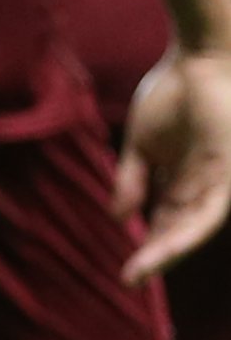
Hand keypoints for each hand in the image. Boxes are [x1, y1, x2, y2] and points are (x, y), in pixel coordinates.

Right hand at [116, 48, 230, 282]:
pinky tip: (165, 246)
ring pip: (192, 229)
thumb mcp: (142, 142)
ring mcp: (215, 186)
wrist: (200, 60)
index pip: (165, 223)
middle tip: (130, 278)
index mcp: (182, 181)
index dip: (147, 246)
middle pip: (178, 231)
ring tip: (141, 270)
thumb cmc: (173, 94)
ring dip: (167, 251)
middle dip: (156, 255)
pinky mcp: (225, 179)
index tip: (125, 272)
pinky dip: (186, 232)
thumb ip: (132, 178)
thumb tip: (118, 216)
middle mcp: (202, 190)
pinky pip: (207, 214)